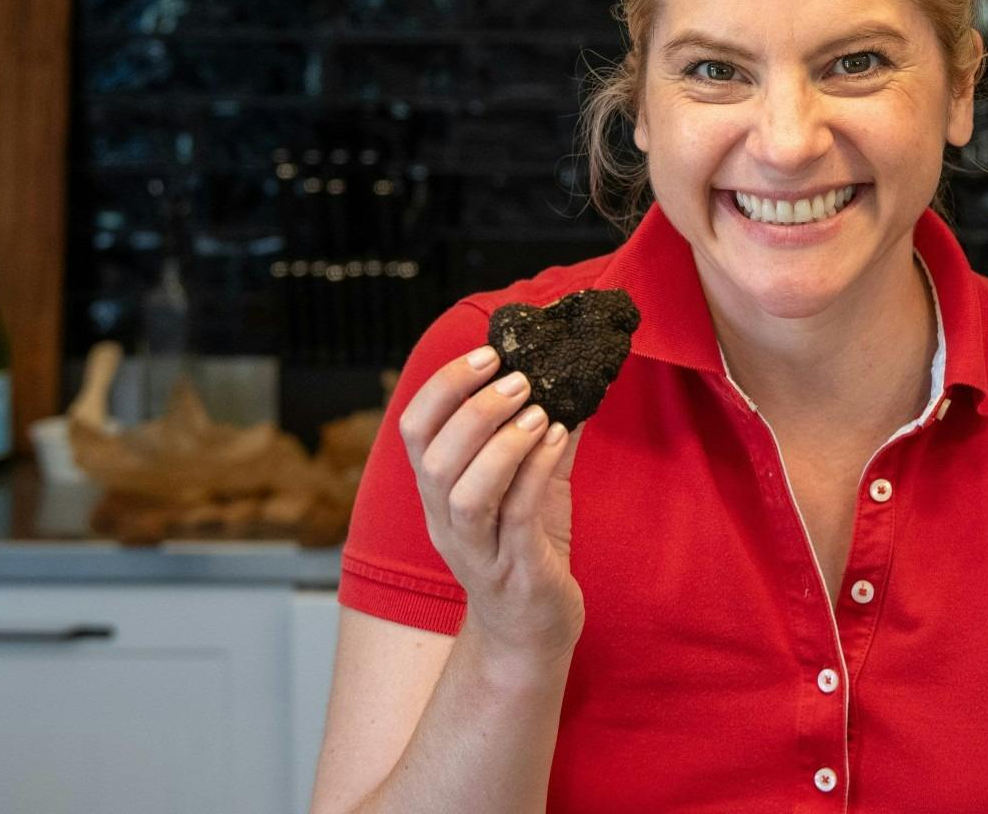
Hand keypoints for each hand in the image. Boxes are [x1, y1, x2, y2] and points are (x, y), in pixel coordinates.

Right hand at [398, 344, 587, 666]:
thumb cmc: (526, 550)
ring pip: (466, 494)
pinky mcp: (516, 573)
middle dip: (474, 410)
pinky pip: (517, 519)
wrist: (531, 633)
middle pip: (435, 460)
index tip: (485, 355)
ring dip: (502, 444)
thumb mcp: (530, 485)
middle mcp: (446, 522)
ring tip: (539, 412)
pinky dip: (535, 472)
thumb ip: (541, 435)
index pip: (414, 430)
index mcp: (438, 493)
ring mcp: (478, 551)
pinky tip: (559, 440)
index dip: (442, 386)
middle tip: (519, 380)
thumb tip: (573, 378)